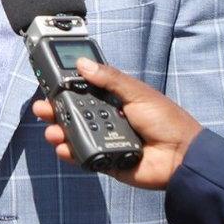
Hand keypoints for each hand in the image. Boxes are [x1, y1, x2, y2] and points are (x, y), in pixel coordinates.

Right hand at [32, 58, 202, 189]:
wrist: (181, 156)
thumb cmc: (165, 119)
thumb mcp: (137, 93)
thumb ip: (110, 79)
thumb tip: (83, 63)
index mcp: (114, 99)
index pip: (84, 91)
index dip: (66, 89)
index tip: (49, 84)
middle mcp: (107, 119)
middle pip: (74, 113)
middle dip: (56, 110)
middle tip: (43, 108)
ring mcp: (105, 140)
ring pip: (75, 135)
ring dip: (60, 132)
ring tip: (52, 131)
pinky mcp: (105, 161)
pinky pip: (83, 157)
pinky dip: (71, 153)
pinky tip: (63, 148)